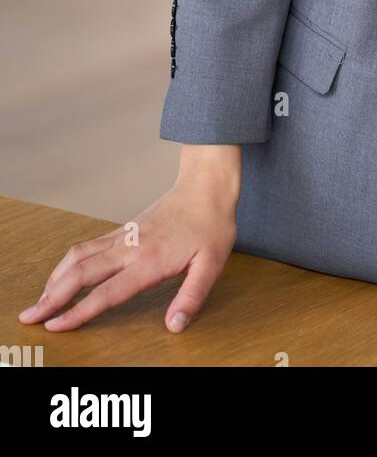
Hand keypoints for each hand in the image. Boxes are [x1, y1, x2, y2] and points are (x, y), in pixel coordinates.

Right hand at [17, 168, 238, 332]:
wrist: (207, 185)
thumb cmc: (212, 224)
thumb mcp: (212, 263)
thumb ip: (192, 296)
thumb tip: (174, 325)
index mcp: (149, 260)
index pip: (107, 292)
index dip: (79, 312)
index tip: (55, 326)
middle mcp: (130, 247)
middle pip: (81, 273)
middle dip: (52, 296)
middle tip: (30, 316)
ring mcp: (125, 236)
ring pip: (79, 256)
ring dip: (56, 278)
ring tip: (41, 300)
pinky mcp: (125, 230)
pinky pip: (89, 246)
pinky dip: (69, 263)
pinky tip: (63, 275)